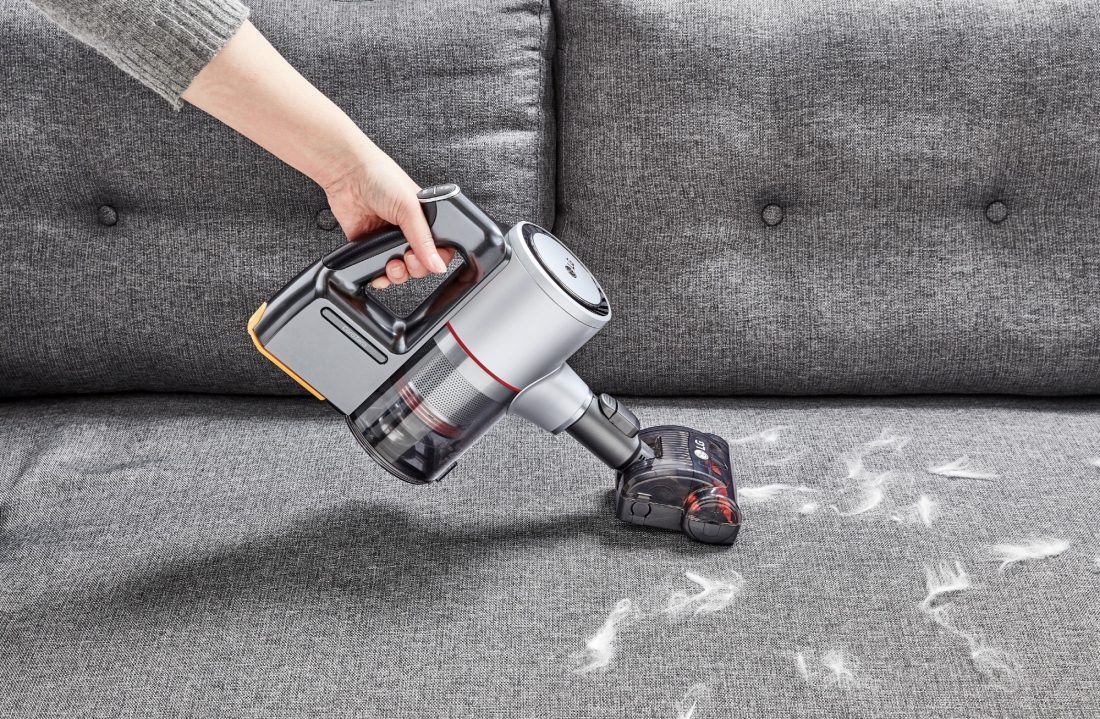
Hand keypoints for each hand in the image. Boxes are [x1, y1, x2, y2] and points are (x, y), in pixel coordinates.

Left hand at [323, 149, 455, 288]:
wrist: (347, 175)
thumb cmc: (381, 178)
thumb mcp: (410, 208)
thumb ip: (424, 239)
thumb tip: (438, 265)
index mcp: (425, 220)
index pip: (440, 248)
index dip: (437, 259)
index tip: (428, 259)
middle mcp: (408, 231)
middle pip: (421, 264)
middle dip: (416, 268)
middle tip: (407, 257)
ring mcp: (388, 240)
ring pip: (401, 271)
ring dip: (398, 275)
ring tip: (393, 265)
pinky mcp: (369, 246)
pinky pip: (378, 270)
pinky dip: (380, 277)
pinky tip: (379, 273)